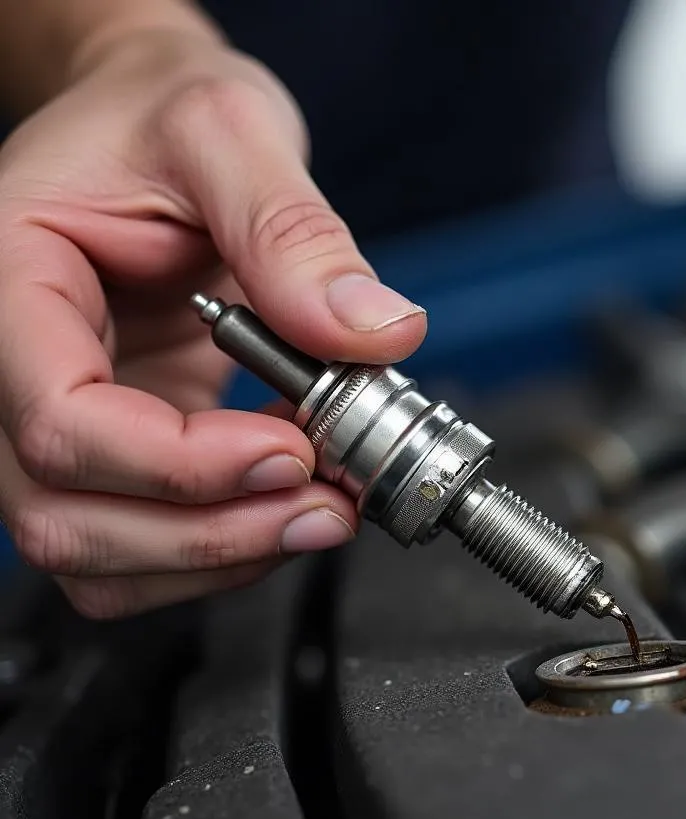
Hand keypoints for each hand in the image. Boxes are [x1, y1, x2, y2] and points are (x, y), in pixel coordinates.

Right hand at [0, 30, 426, 617]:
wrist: (152, 133)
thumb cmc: (159, 116)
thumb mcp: (230, 132)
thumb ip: (294, 233)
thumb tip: (372, 332)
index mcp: (11, 281)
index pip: (60, 422)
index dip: (179, 466)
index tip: (291, 450)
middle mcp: (16, 369)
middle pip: (66, 519)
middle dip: (211, 537)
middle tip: (324, 506)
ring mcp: (65, 422)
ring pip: (98, 555)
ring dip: (220, 557)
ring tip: (318, 505)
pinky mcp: (121, 450)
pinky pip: (145, 546)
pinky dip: (222, 548)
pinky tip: (287, 493)